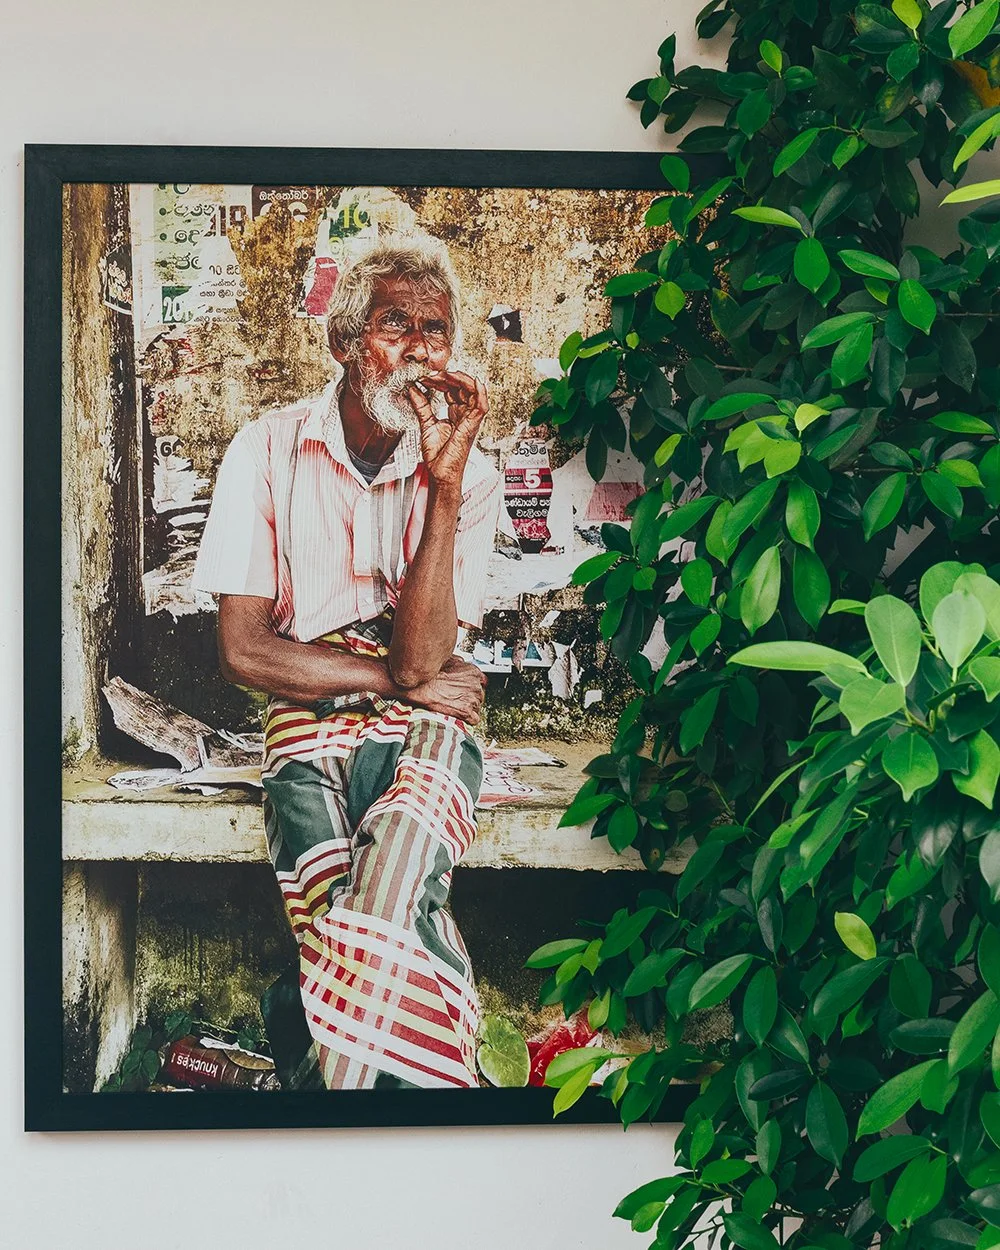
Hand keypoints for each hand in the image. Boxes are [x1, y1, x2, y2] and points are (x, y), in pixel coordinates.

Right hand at [402, 655, 486, 723]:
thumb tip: (460, 662)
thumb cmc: (430, 675)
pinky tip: (461, 717)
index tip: (467, 689)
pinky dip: (468, 720)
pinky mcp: (465, 712)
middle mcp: (475, 685)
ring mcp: (471, 699)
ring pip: (478, 707)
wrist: (420, 687)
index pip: (482, 681)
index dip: (472, 686)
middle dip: (470, 697)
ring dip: (469, 708)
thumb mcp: (446, 660)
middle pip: (480, 695)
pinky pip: (474, 719)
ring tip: (457, 708)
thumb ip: (458, 662)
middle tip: (458, 698)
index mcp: (472, 672)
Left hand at [406, 371, 487, 487]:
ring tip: (445, 375)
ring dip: (460, 380)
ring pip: (473, 392)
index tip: (425, 378)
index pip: (452, 390)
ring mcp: (469, 421)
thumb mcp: (426, 424)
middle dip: (448, 377)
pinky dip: (481, 393)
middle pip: (463, 388)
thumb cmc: (438, 457)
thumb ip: (421, 406)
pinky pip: (481, 407)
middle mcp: (465, 416)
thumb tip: (414, 389)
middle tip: (432, 375)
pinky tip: (475, 382)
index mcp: (456, 415)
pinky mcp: (471, 427)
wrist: (440, 474)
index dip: (440, 381)